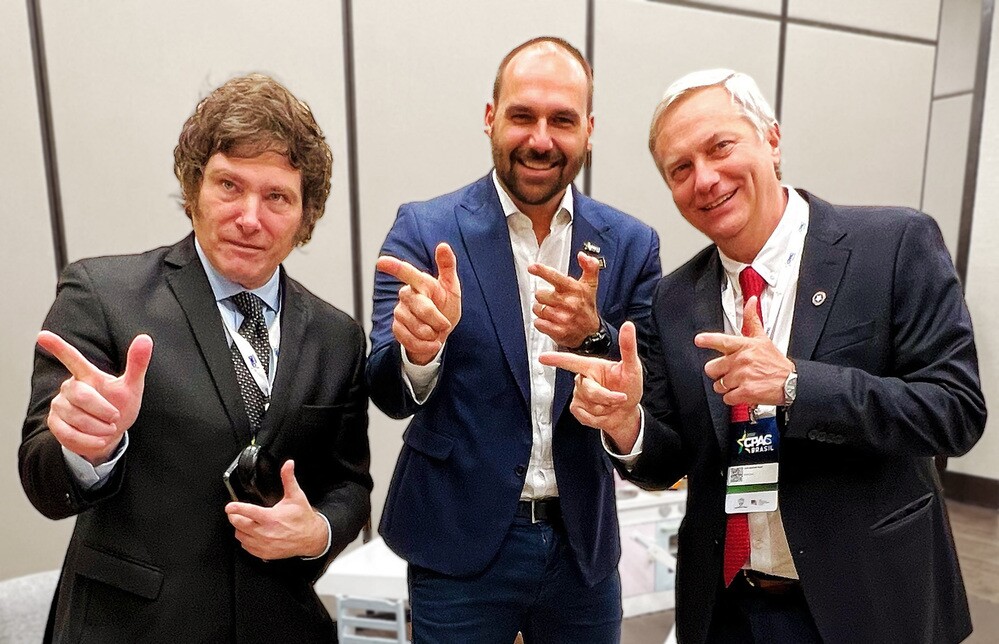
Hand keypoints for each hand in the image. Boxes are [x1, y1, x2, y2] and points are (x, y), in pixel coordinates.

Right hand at [37, 330, 152, 464]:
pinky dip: (88, 441)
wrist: (111, 433)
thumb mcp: (132, 386)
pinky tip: (100, 440)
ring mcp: (59, 404)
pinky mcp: (54, 423)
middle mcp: (70, 386)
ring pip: (74, 417)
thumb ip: (137, 363)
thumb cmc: (120, 405)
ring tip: (109, 428)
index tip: (42, 336)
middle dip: (102, 409)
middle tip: (115, 417)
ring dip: (98, 427)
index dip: (58, 347)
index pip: (71, 358)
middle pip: (80, 395)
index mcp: (87, 374)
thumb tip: (145, 338)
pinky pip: (68, 434)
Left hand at [225, 460, 327, 559]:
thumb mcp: (296, 496)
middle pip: (239, 524)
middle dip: (235, 517)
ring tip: (245, 522)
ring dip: (239, 528)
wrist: (311, 538)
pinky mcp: (264, 553)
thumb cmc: (303, 518)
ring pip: (240, 536)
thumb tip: (288, 465)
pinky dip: (245, 540)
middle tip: (236, 512)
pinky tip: (251, 534)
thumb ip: (288, 479)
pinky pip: (246, 547)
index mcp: (271, 518)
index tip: (229, 507)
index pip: (247, 512)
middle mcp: (265, 532)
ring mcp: (264, 544)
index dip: (235, 508)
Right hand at [376, 242, 460, 365]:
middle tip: (445, 324)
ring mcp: (399, 312)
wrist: (440, 332)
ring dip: (432, 333)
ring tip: (435, 331)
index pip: (406, 273)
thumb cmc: (445, 306)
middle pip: (422, 307)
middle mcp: (406, 295)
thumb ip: (447, 266)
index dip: (394, 267)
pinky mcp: (397, 328)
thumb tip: (443, 246)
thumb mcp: (451, 287)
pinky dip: (425, 345)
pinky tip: (431, 342)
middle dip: (437, 319)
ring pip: (416, 326)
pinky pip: (410, 339)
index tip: (381, 262)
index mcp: (419, 282)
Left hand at [529, 251, 600, 347]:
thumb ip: (589, 267)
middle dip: (543, 297)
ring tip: (553, 312)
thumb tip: (582, 255)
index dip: (542, 271)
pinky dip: (541, 323)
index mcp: (574, 289)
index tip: (532, 267)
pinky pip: (538, 323)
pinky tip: (550, 322)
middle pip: (539, 294)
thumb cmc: (587, 307)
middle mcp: (568, 303)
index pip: (555, 277)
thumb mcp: (590, 285)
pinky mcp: (557, 331)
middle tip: (553, 300)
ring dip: (542, 310)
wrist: (591, 333)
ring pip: (537, 309)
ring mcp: (562, 318)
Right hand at [539, 321, 642, 451]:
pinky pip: (585, 415)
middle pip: (590, 390)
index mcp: (593, 366)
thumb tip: (628, 325)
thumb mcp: (633, 366)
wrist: (627, 413)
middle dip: (608, 397)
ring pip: (589, 404)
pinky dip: (599, 418)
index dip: (556, 359)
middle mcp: (583, 378)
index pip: (572, 361)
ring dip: (606, 408)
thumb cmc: (629, 387)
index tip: (542, 357)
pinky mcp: (577, 409)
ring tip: (612, 405)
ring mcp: (578, 394)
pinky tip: (603, 413)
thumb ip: (628, 346)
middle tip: (621, 398)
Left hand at [695, 296, 793, 405]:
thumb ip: (752, 320)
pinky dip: (732, 398)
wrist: (791, 383)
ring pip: (718, 384)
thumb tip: (751, 302)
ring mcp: (742, 376)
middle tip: (728, 372)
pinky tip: (741, 392)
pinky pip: (727, 397)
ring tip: (738, 382)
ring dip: (726, 386)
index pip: (722, 341)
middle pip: (712, 368)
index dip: (708, 340)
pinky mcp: (745, 392)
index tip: (699, 340)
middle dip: (718, 372)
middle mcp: (741, 360)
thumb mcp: (763, 339)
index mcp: (745, 346)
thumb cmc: (776, 363)